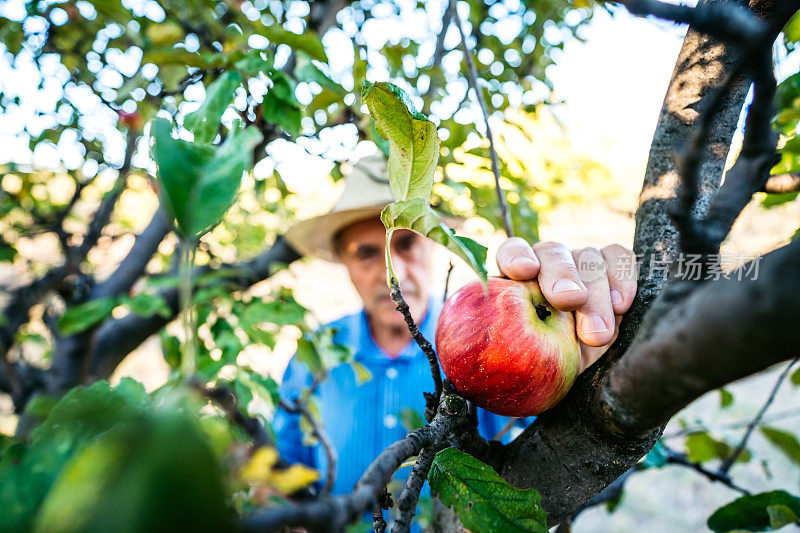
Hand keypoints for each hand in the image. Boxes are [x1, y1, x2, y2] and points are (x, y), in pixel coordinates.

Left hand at [496, 238, 637, 372]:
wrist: (574, 366)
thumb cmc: (540, 361)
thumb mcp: (524, 357)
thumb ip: (513, 345)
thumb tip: (486, 356)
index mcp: (515, 276)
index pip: (512, 252)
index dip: (517, 256)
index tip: (523, 271)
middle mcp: (547, 262)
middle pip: (553, 253)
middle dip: (562, 275)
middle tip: (569, 300)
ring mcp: (580, 262)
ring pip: (589, 258)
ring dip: (595, 293)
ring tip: (597, 332)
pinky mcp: (612, 268)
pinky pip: (619, 257)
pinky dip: (622, 275)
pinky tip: (620, 305)